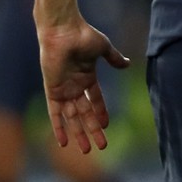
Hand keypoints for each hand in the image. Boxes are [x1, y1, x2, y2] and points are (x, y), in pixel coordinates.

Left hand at [36, 12, 130, 153]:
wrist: (63, 31)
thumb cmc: (83, 35)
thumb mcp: (103, 48)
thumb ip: (114, 58)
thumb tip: (127, 64)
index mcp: (86, 76)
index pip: (95, 99)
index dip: (100, 112)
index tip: (107, 125)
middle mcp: (74, 86)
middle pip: (85, 114)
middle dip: (93, 130)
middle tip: (102, 146)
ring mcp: (63, 90)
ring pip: (73, 118)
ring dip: (79, 134)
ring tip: (86, 150)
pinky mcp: (53, 91)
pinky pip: (55, 114)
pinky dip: (59, 127)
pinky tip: (64, 142)